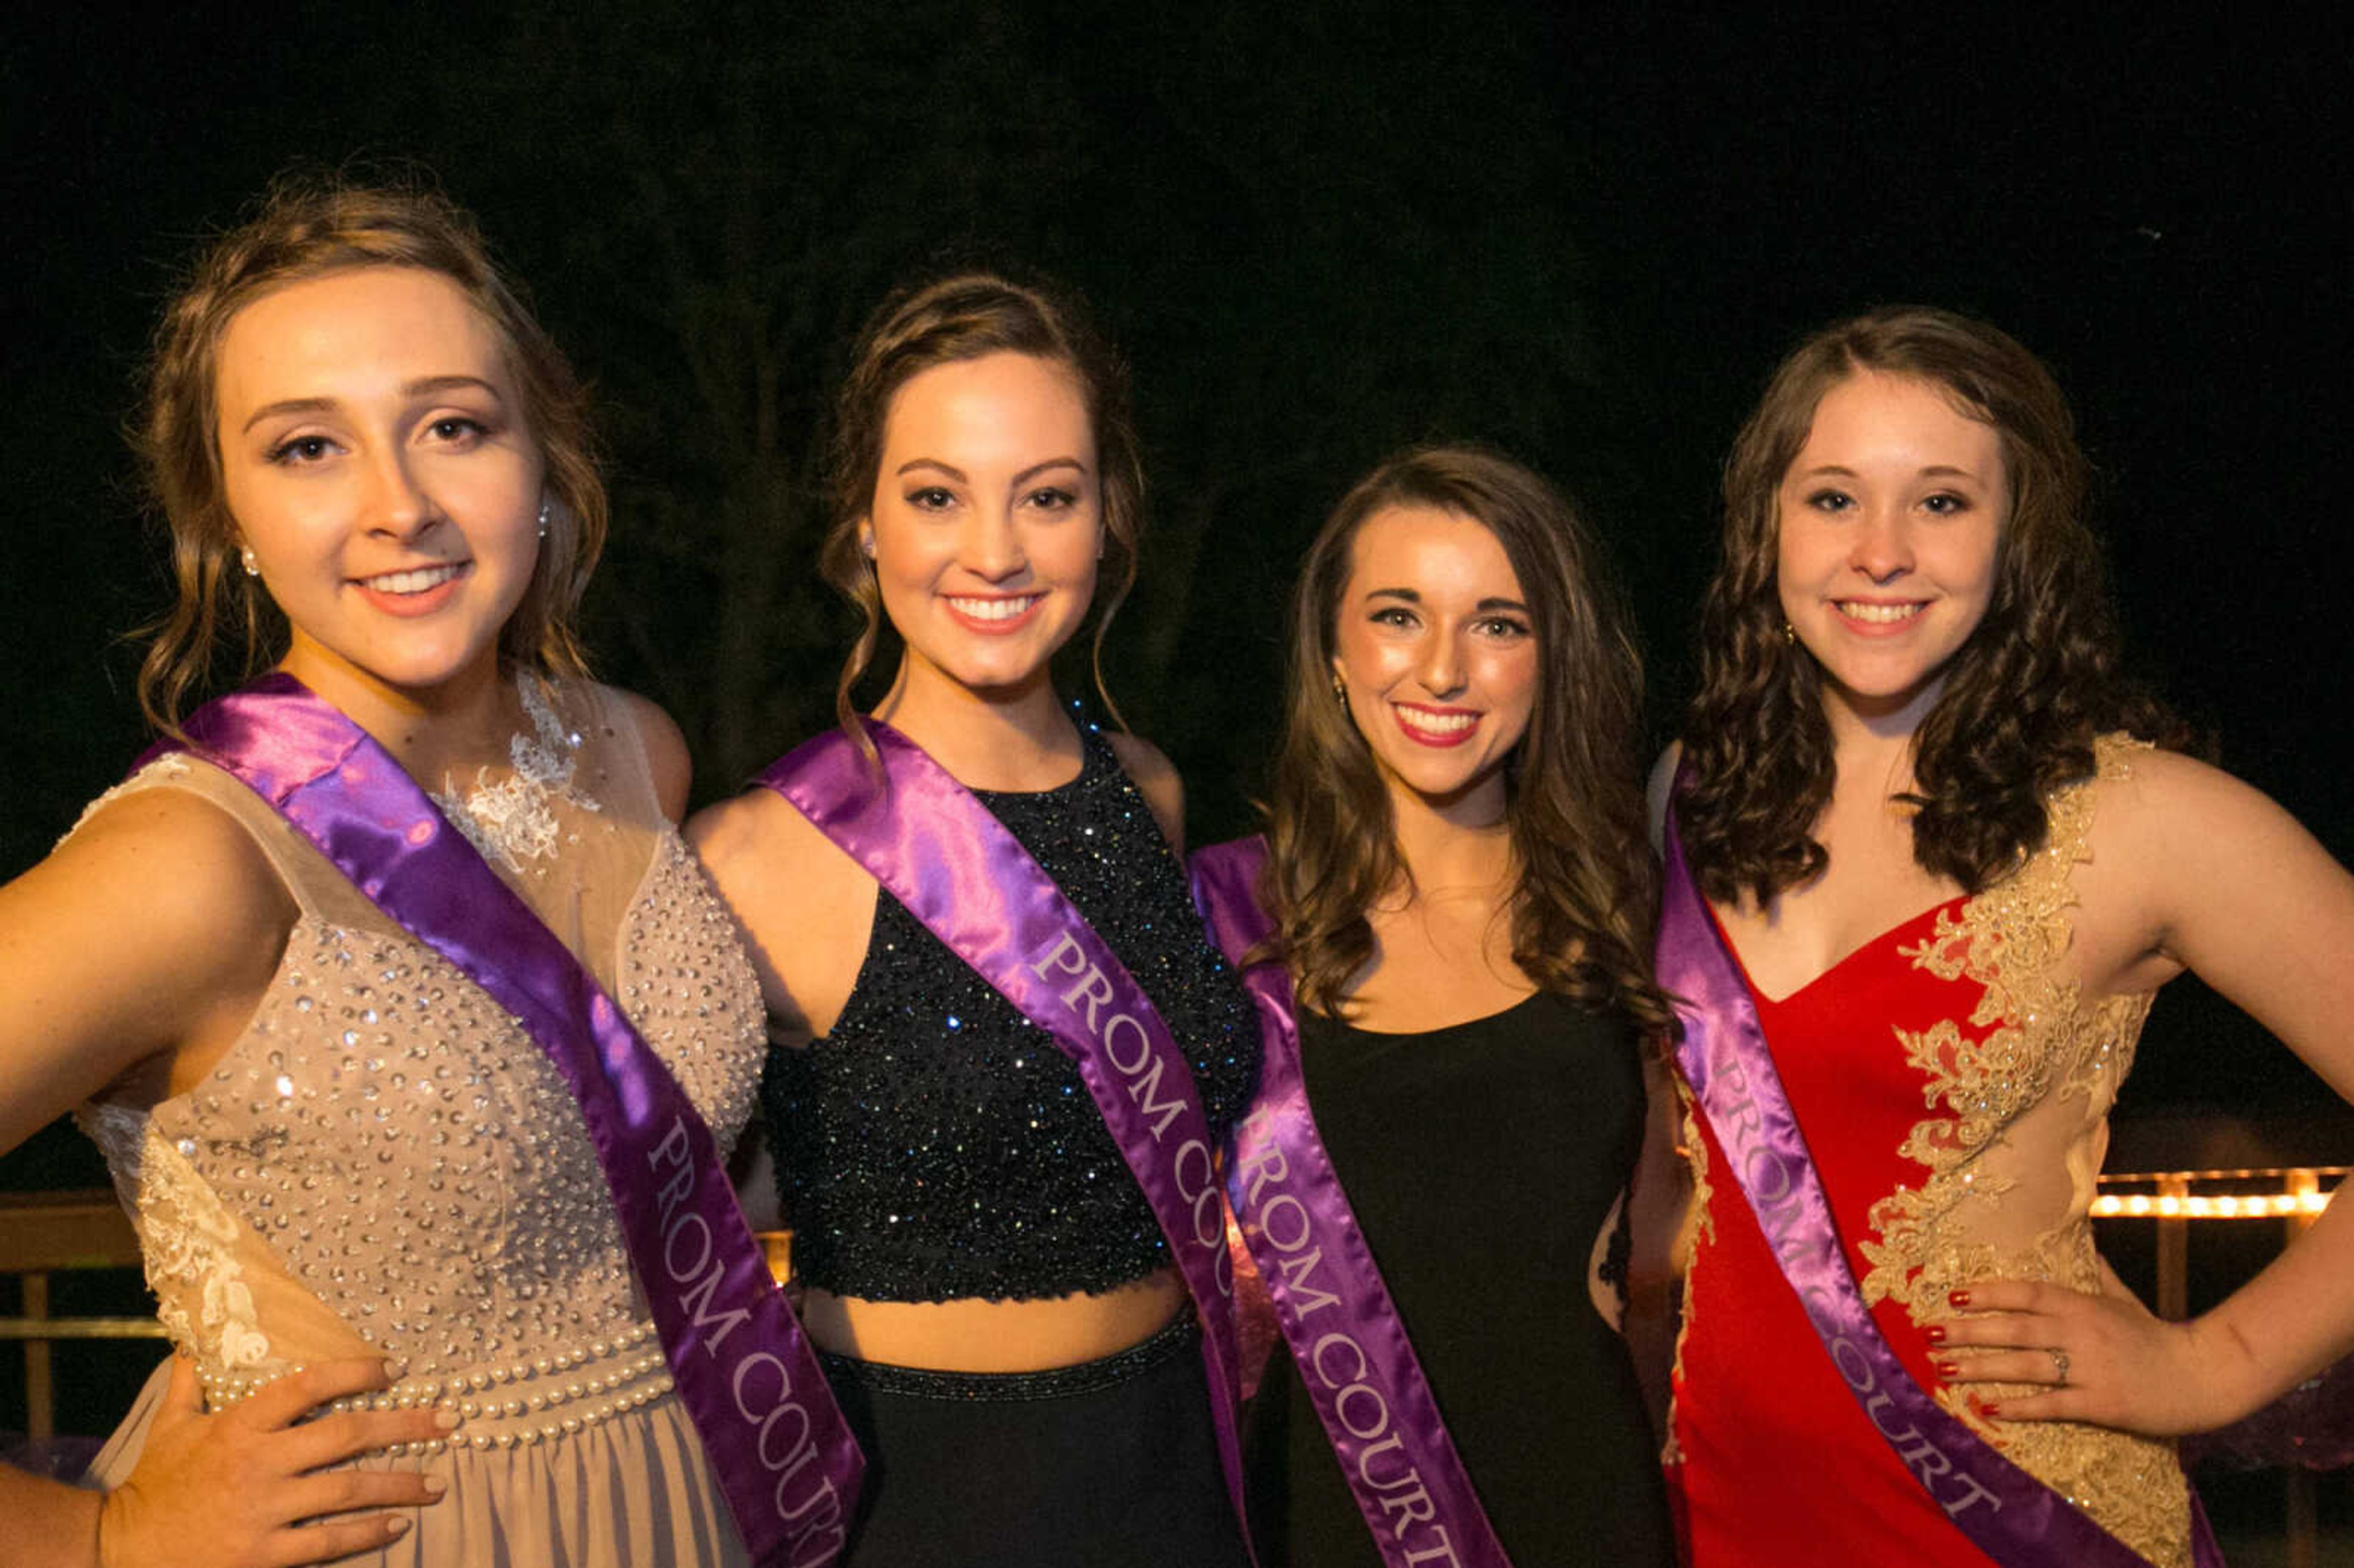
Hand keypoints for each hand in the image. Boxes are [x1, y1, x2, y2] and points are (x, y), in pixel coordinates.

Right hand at [96, 1355, 455, 1567]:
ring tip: (436, 1483)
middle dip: (404, 1425)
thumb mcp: (169, 1428)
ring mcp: (262, 1511)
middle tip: (448, 1421)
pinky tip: (397, 1526)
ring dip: (399, 1485)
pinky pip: (327, 1543)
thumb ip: (188, 1385)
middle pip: (347, 1435)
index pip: (308, 1386)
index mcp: (238, 1427)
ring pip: (348, 1490)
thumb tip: (191, 1342)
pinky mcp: (261, 1555)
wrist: (118, 1551)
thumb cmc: (152, 1487)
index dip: (355, 1372)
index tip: (393, 1369)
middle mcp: (257, 1464)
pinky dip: (367, 1534)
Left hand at [1934, 1273, 2249, 1437]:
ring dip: (1981, 1368)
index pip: (2026, 1294)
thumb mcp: (2123, 1299)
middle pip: (2015, 1329)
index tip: (1952, 1296)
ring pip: (2025, 1367)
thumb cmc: (2157, 1336)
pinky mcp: (2102, 1403)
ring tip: (1944, 1368)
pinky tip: (1988, 1408)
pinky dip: (2019, 1407)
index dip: (1988, 1294)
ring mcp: (2091, 1369)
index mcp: (2083, 1305)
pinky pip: (2052, 1404)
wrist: (2204, 1376)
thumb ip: (2095, 1273)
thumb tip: (2081, 1238)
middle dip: (1969, 1332)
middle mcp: (2082, 1333)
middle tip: (1930, 1334)